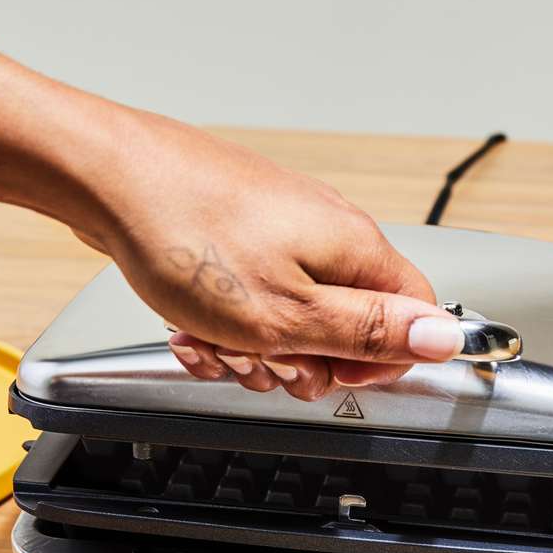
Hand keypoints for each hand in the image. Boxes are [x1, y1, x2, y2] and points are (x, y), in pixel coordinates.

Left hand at [66, 107, 465, 400]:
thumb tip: (445, 340)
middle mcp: (327, 233)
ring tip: (210, 337)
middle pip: (347, 329)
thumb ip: (370, 332)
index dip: (376, 363)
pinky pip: (250, 302)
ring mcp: (281, 232)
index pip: (414, 319)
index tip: (327, 374)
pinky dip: (221, 325)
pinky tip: (190, 323)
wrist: (106, 178)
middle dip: (298, 361)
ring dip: (249, 349)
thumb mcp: (287, 314)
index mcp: (355, 249)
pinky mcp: (240, 235)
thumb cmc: (186, 236)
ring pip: (290, 322)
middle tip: (259, 357)